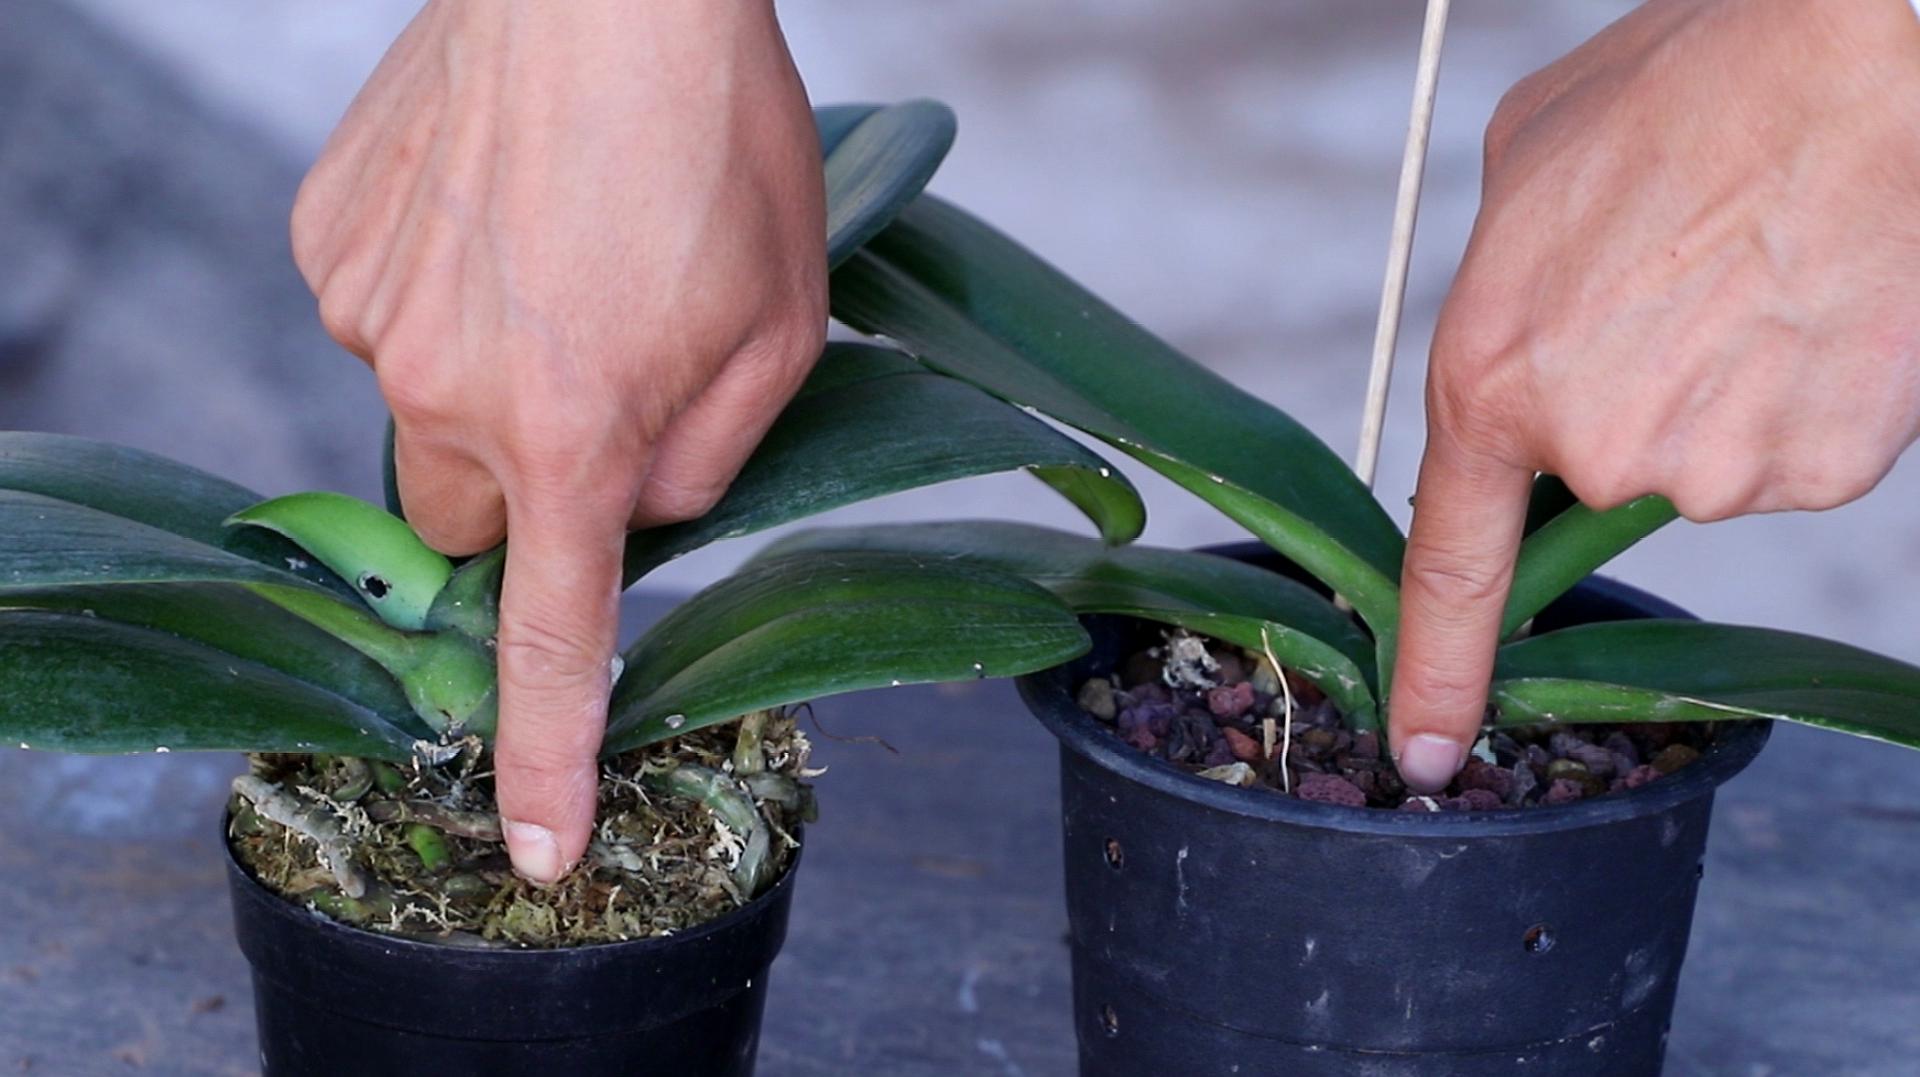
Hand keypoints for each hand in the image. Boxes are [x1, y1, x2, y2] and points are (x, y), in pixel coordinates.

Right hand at [290, 0, 825, 878]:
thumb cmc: (720, 135)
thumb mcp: (780, 324)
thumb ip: (707, 458)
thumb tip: (639, 516)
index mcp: (573, 431)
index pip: (550, 637)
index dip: (547, 755)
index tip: (539, 849)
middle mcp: (447, 391)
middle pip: (463, 518)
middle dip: (524, 487)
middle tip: (592, 382)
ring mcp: (370, 311)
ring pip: (421, 406)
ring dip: (484, 370)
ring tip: (557, 249)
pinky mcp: (327, 237)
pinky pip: (382, 309)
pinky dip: (440, 288)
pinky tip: (500, 204)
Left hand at [1390, 0, 1919, 790]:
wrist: (1852, 63)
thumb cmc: (1684, 89)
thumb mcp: (1525, 175)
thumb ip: (1505, 292)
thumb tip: (1525, 335)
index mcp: (1493, 383)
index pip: (1449, 571)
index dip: (1433, 671)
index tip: (1424, 748)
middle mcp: (1599, 451)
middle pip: (1596, 477)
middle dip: (1618, 401)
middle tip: (1664, 292)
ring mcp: (1719, 471)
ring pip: (1703, 459)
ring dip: (1716, 391)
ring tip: (1745, 277)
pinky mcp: (1824, 469)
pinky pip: (1789, 451)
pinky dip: (1796, 394)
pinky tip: (1807, 306)